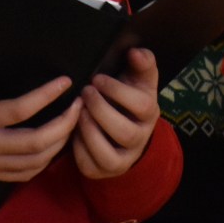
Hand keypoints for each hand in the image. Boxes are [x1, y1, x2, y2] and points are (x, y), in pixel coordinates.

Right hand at [0, 53, 80, 181]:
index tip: (66, 81)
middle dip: (64, 124)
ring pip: (33, 163)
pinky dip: (43, 163)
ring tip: (72, 123)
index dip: (47, 95)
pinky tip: (52, 147)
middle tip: (80, 104)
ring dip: (58, 144)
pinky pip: (21, 175)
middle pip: (36, 142)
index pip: (21, 110)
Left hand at [72, 47, 160, 179]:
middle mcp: (140, 139)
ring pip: (108, 155)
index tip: (97, 78)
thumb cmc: (128, 96)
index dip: (118, 92)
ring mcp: (123, 159)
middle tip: (85, 92)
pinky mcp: (104, 169)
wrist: (125, 126)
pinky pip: (90, 166)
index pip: (143, 106)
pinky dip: (78, 148)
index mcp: (150, 114)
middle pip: (126, 133)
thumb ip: (142, 61)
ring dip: (90, 132)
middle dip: (101, 111)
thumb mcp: (138, 77)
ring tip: (78, 112)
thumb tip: (136, 52)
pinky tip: (73, 130)